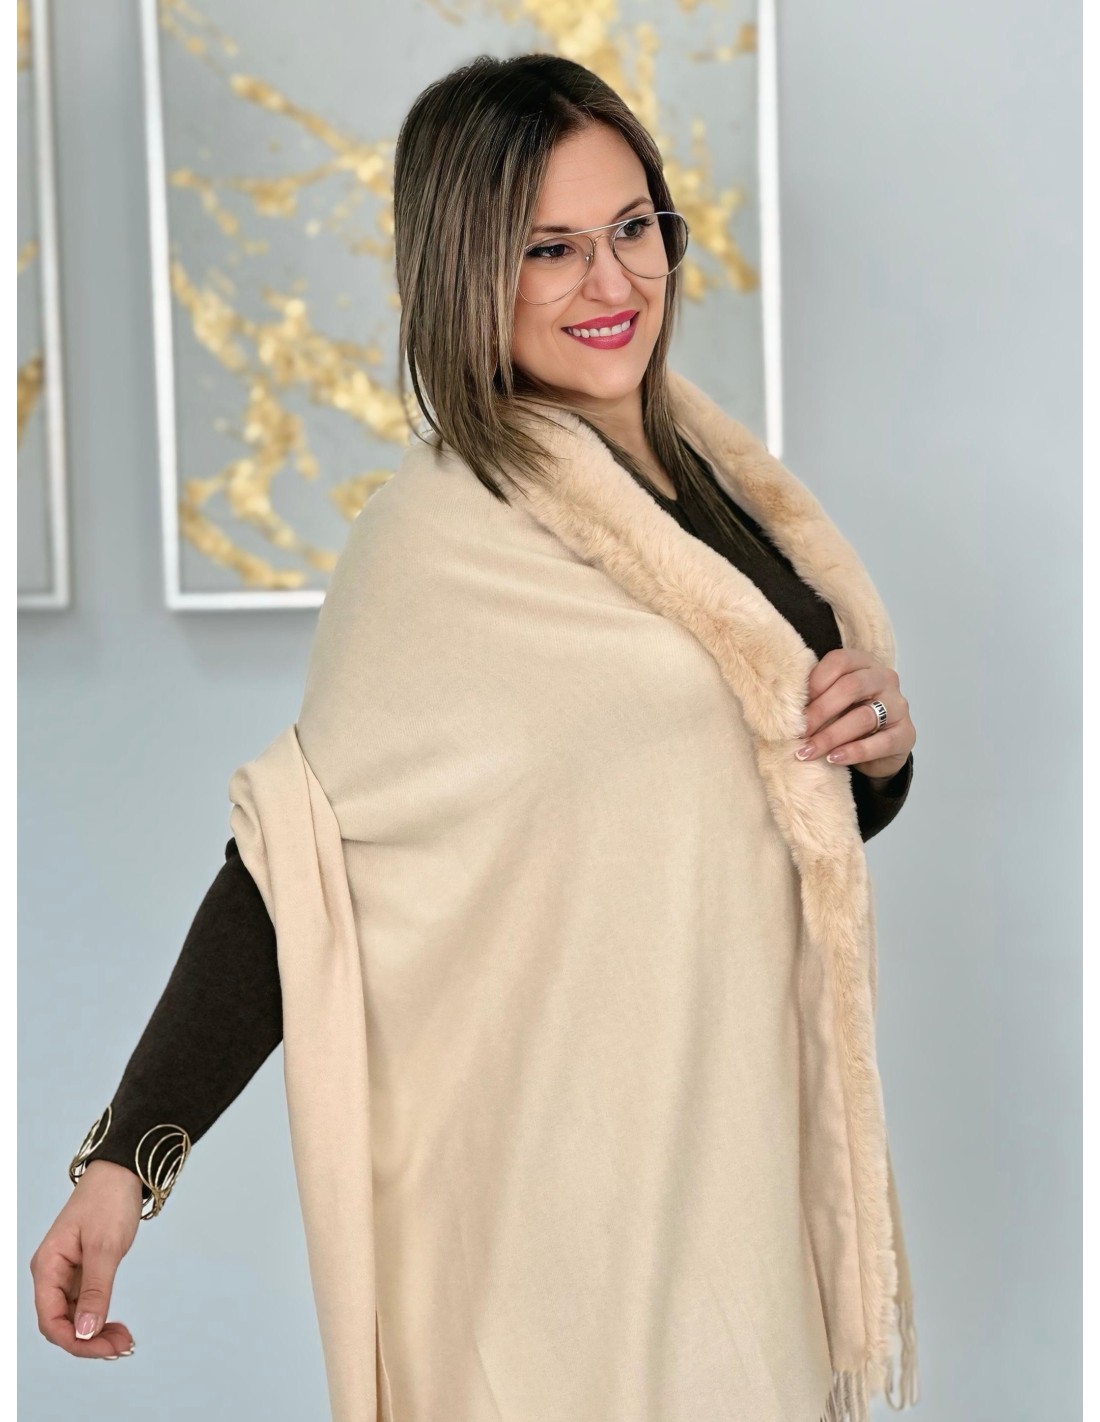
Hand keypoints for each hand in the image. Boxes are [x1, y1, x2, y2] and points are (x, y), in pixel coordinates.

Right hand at [30, 1159, 141, 1359]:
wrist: (122, 1171)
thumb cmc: (109, 1199)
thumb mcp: (105, 1248)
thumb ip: (96, 1292)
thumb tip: (86, 1333)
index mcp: (48, 1267)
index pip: (51, 1320)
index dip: (75, 1341)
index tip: (106, 1349)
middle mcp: (52, 1273)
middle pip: (61, 1323)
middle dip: (88, 1341)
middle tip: (122, 1347)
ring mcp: (67, 1272)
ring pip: (74, 1317)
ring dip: (96, 1333)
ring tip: (124, 1341)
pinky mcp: (83, 1269)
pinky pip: (86, 1304)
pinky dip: (101, 1317)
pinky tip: (117, 1326)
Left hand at [795, 647, 915, 780]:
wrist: (879, 748)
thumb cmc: (848, 717)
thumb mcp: (832, 702)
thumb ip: (816, 697)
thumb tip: (783, 707)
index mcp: (864, 663)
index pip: (840, 662)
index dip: (814, 682)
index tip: (794, 706)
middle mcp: (884, 679)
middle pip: (851, 687)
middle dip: (819, 711)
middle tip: (797, 732)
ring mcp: (898, 706)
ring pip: (863, 717)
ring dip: (830, 736)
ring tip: (807, 751)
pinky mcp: (905, 734)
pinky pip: (880, 743)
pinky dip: (853, 752)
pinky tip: (833, 759)